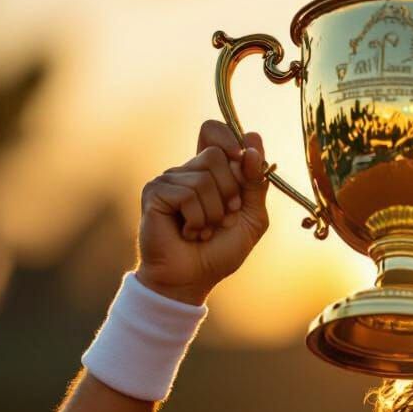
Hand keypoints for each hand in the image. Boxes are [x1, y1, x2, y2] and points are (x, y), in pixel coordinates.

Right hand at [136, 120, 269, 304]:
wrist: (193, 279)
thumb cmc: (219, 252)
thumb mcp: (252, 218)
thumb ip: (257, 183)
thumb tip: (253, 139)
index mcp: (210, 172)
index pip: (215, 131)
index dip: (232, 141)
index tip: (244, 160)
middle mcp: (187, 171)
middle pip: (217, 154)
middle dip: (231, 192)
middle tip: (224, 217)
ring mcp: (169, 180)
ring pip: (204, 179)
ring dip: (213, 214)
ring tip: (203, 231)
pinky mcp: (155, 192)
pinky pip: (187, 194)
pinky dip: (197, 220)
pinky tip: (188, 233)